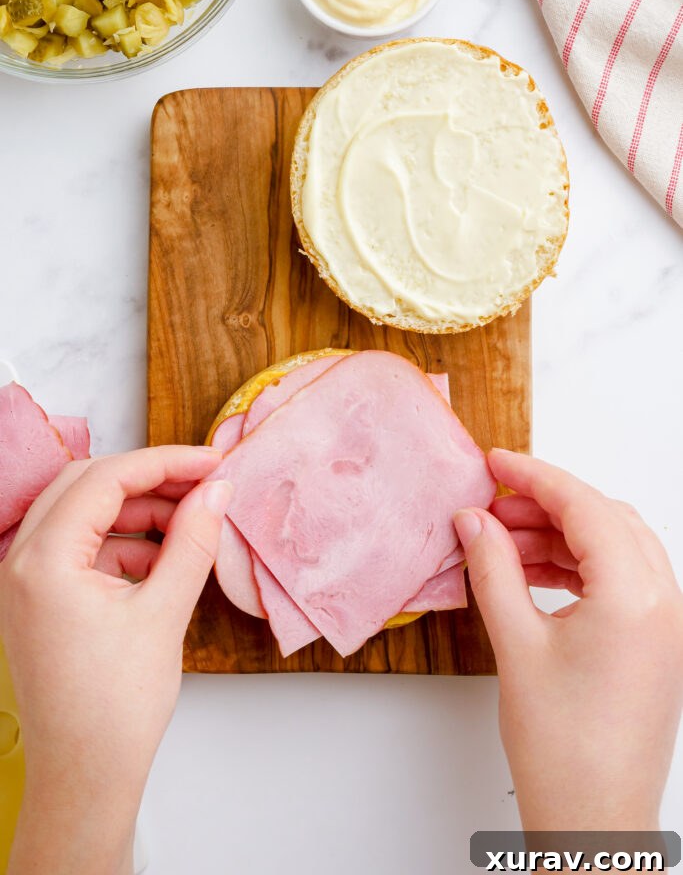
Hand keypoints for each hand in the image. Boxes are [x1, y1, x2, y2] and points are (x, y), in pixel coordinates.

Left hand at [0, 446, 230, 874]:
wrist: (86, 779)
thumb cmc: (115, 709)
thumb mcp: (165, 613)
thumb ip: (193, 541)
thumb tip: (217, 491)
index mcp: (44, 561)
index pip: (105, 479)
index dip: (165, 463)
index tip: (212, 463)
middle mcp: (23, 563)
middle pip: (86, 486)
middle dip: (149, 479)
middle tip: (203, 482)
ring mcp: (26, 582)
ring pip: (83, 514)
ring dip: (137, 510)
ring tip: (191, 521)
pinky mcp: (40, 600)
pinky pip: (80, 548)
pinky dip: (122, 542)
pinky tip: (164, 556)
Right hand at [454, 449, 682, 830]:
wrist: (593, 820)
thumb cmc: (563, 748)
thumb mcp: (515, 644)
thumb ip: (493, 569)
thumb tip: (474, 522)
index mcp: (634, 594)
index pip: (583, 505)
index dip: (533, 476)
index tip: (496, 463)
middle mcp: (662, 600)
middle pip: (603, 519)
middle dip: (545, 505)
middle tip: (491, 507)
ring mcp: (665, 622)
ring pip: (612, 545)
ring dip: (559, 534)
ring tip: (502, 540)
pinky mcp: (655, 641)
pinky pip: (618, 577)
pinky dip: (575, 564)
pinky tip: (531, 571)